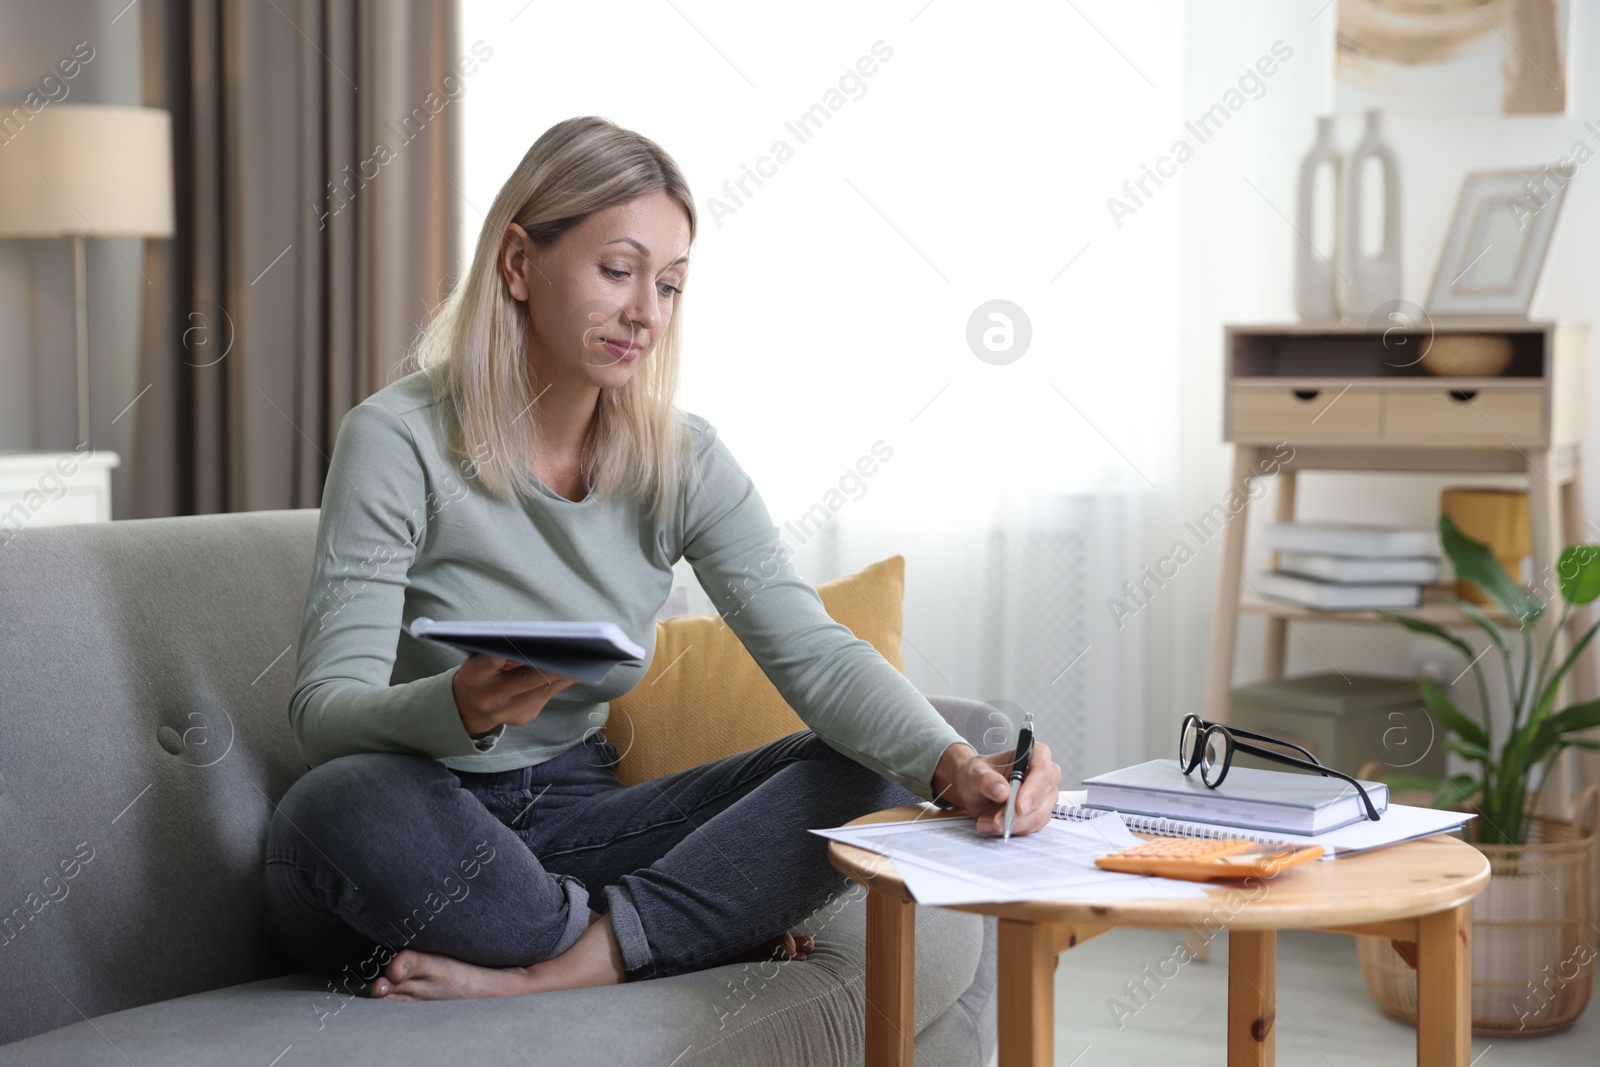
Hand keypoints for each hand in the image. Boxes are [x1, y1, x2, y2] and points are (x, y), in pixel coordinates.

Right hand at [451, 654, 581, 736]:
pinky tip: (576, 672)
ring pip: (542, 692)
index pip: (485, 665)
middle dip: (550, 667)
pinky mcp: (522, 718)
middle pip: (524, 681)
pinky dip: (560, 683)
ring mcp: (506, 712)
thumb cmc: (481, 671)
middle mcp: (489, 697)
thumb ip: (498, 648)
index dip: (498, 658)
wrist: (471, 707)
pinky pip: (545, 698)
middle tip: (573, 654)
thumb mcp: (479, 658)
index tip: (512, 650)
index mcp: (473, 677)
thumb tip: (537, 640)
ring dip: (565, 676)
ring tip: (585, 662)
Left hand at [930, 741, 1061, 837]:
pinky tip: (992, 826)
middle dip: (1020, 814)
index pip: (1042, 770)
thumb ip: (987, 780)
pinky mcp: (1039, 813)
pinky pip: (1032, 827)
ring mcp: (1044, 796)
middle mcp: (1044, 775)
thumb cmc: (978, 774)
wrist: (974, 788)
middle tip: (997, 821)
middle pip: (1043, 796)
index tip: (1018, 806)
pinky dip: (1012, 829)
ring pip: (1038, 816)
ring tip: (986, 823)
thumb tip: (1003, 792)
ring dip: (1013, 824)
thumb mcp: (975, 773)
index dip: (1033, 789)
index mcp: (1034, 754)